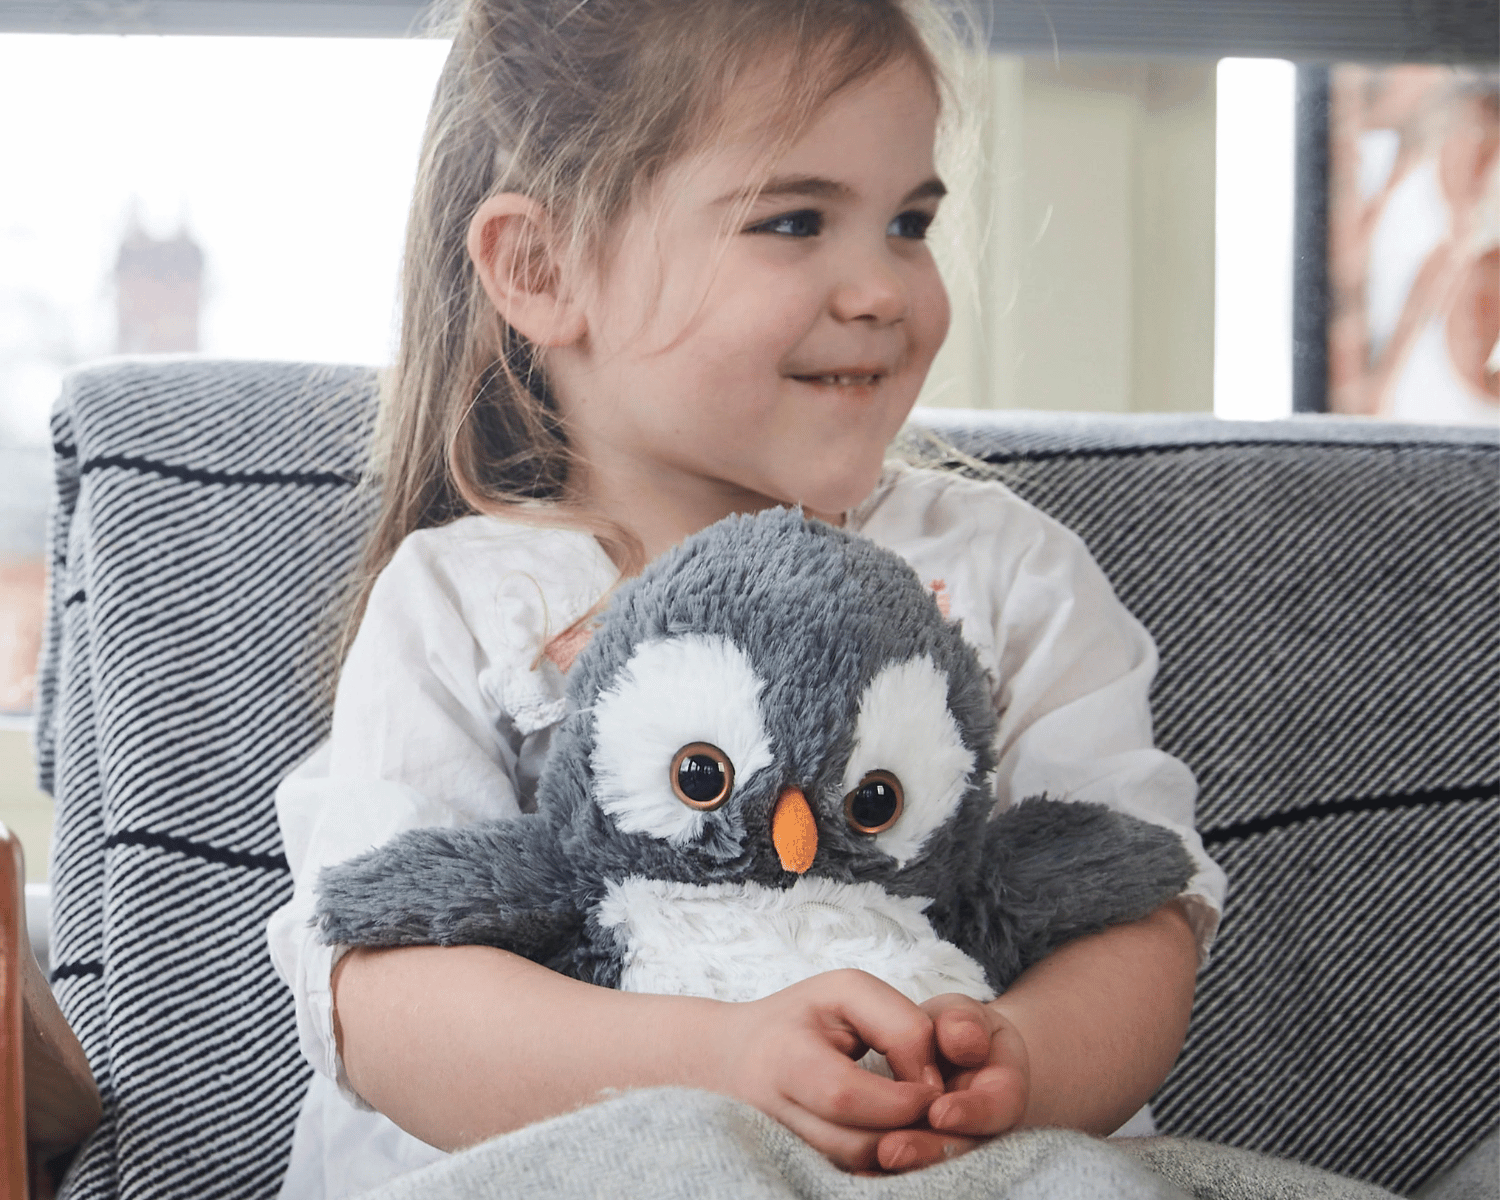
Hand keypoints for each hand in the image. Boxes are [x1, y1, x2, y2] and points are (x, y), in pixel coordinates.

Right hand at [711, 969, 942, 1171]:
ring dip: (899, 1146)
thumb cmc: (798, 1017)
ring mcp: (780, 1146)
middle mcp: (774, 1112)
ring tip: (915, 1116)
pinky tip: (892, 1130)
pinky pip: (849, 1173)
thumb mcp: (847, 992)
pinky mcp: (793, 1164)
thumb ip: (898, 1026)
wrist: (733, 1057)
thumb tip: (930, 1083)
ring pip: (854, 1167)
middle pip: (854, 1144)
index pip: (845, 1094)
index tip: (933, 1085)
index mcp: (784, 1058)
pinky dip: (878, 1157)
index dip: (902, 1097)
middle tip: (935, 1107)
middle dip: (909, 1128)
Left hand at [875, 992, 1029, 1171]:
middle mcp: (985, 1129)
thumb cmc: (954, 1032)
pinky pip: (907, 1169)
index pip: (998, 1107)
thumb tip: (964, 1041)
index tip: (939, 1112)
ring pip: (934, 1164)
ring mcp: (955, 1146)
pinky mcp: (922, 1155)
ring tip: (876, 1156)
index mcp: (1004, 1089)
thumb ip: (964, 1023)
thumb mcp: (962, 1016)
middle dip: (928, 1149)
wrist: (948, 1056)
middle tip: (892, 1149)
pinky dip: (884, 1170)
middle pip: (963, 1147)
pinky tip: (861, 1170)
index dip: (972, 1113)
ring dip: (906, 1162)